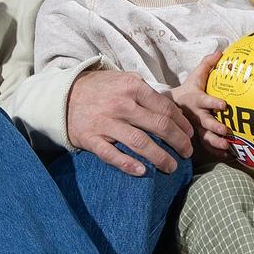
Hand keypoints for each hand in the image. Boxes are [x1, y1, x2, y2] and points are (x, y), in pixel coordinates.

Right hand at [66, 69, 193, 176]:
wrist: (64, 95)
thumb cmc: (101, 89)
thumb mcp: (125, 81)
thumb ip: (147, 93)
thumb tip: (174, 111)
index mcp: (133, 87)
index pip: (166, 109)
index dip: (182, 125)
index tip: (189, 135)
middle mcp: (121, 104)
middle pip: (160, 127)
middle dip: (179, 142)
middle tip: (187, 153)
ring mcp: (105, 122)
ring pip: (140, 143)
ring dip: (160, 158)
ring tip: (171, 168)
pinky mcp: (91, 138)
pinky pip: (112, 155)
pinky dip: (128, 165)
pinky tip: (142, 172)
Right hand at [169, 52, 231, 160]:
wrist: (168, 108)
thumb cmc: (187, 91)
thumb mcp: (195, 76)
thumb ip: (207, 64)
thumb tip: (221, 51)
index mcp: (195, 100)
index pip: (204, 100)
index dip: (213, 102)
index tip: (224, 104)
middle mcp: (194, 115)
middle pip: (204, 122)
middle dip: (215, 127)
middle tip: (226, 131)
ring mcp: (194, 128)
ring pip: (204, 137)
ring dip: (215, 143)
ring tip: (227, 147)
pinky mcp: (195, 137)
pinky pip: (205, 147)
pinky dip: (216, 152)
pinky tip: (227, 156)